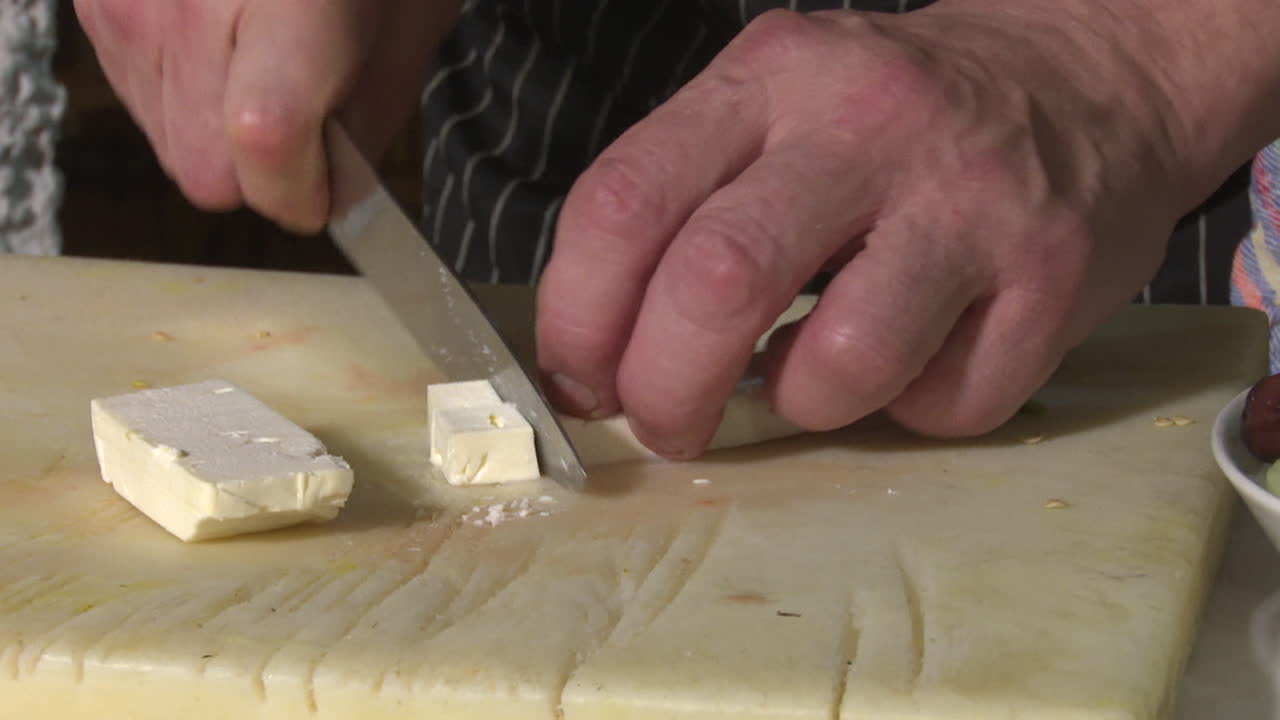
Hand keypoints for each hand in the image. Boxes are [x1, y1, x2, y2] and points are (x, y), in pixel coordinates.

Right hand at [74, 0, 458, 232]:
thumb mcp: (408, 22)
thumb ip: (369, 118)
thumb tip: (332, 195)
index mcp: (292, 0)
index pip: (267, 137)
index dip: (301, 189)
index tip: (327, 186)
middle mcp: (187, 2)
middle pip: (207, 171)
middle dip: (263, 171)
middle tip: (305, 111)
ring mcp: (127, 4)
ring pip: (169, 146)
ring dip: (220, 133)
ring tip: (262, 56)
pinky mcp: (94, 7)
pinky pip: (140, 100)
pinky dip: (185, 93)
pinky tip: (221, 40)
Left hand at [536, 3, 1214, 457]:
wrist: (1089, 78)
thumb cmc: (896, 115)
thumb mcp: (779, 103)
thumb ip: (686, 201)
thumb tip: (599, 356)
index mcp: (770, 78)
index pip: (625, 202)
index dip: (577, 319)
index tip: (578, 381)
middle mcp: (865, 125)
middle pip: (716, 284)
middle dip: (664, 391)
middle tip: (668, 426)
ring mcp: (968, 202)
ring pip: (838, 365)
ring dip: (801, 405)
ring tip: (811, 378)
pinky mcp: (1053, 278)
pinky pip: (945, 405)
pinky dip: (911, 413)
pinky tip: (920, 360)